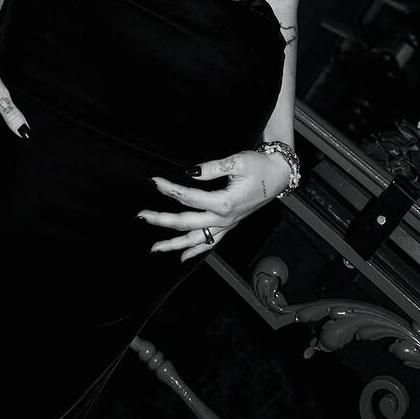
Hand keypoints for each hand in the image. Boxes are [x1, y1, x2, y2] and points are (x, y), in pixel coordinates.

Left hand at [137, 149, 290, 262]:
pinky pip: (210, 243)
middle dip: (161, 220)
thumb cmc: (259, 166)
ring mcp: (227, 225)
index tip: (154, 181)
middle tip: (141, 216)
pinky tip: (182, 257)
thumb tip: (189, 173)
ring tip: (154, 248)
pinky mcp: (230, 225)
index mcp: (224, 203)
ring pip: (196, 240)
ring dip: (174, 244)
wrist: (278, 175)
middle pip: (186, 223)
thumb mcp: (237, 161)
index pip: (188, 198)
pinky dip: (195, 251)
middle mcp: (224, 219)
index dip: (169, 189)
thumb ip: (212, 168)